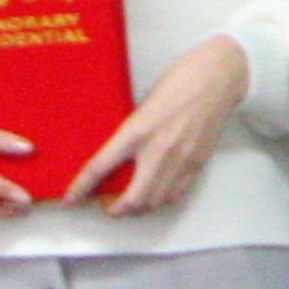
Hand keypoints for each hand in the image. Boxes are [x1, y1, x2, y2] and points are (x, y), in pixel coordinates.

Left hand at [88, 35, 254, 214]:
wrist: (217, 78)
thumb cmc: (181, 80)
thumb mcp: (143, 104)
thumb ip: (131, 132)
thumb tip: (117, 154)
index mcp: (138, 130)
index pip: (100, 167)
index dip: (81, 187)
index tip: (71, 199)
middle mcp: (158, 150)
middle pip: (132, 200)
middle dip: (115, 210)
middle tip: (106, 204)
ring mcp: (181, 160)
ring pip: (155, 203)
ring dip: (138, 209)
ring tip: (129, 201)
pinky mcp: (197, 164)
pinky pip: (175, 195)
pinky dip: (160, 201)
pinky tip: (154, 194)